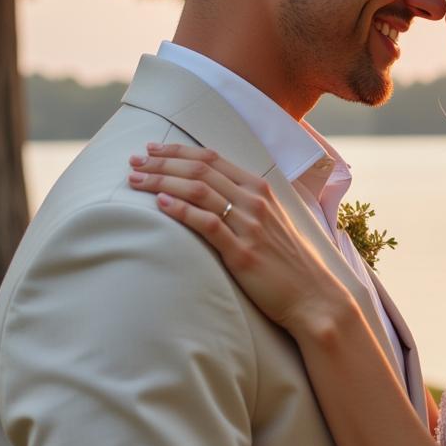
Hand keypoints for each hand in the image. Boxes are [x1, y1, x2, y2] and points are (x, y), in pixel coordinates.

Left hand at [127, 142, 343, 330]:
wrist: (313, 295)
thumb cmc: (289, 261)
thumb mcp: (271, 221)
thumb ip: (245, 204)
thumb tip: (212, 194)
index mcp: (261, 189)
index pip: (213, 158)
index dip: (178, 151)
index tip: (152, 150)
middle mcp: (255, 201)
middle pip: (200, 170)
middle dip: (162, 163)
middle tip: (132, 162)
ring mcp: (249, 226)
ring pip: (199, 191)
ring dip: (162, 182)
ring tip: (135, 181)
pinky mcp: (242, 253)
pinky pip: (207, 223)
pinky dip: (181, 210)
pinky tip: (160, 204)